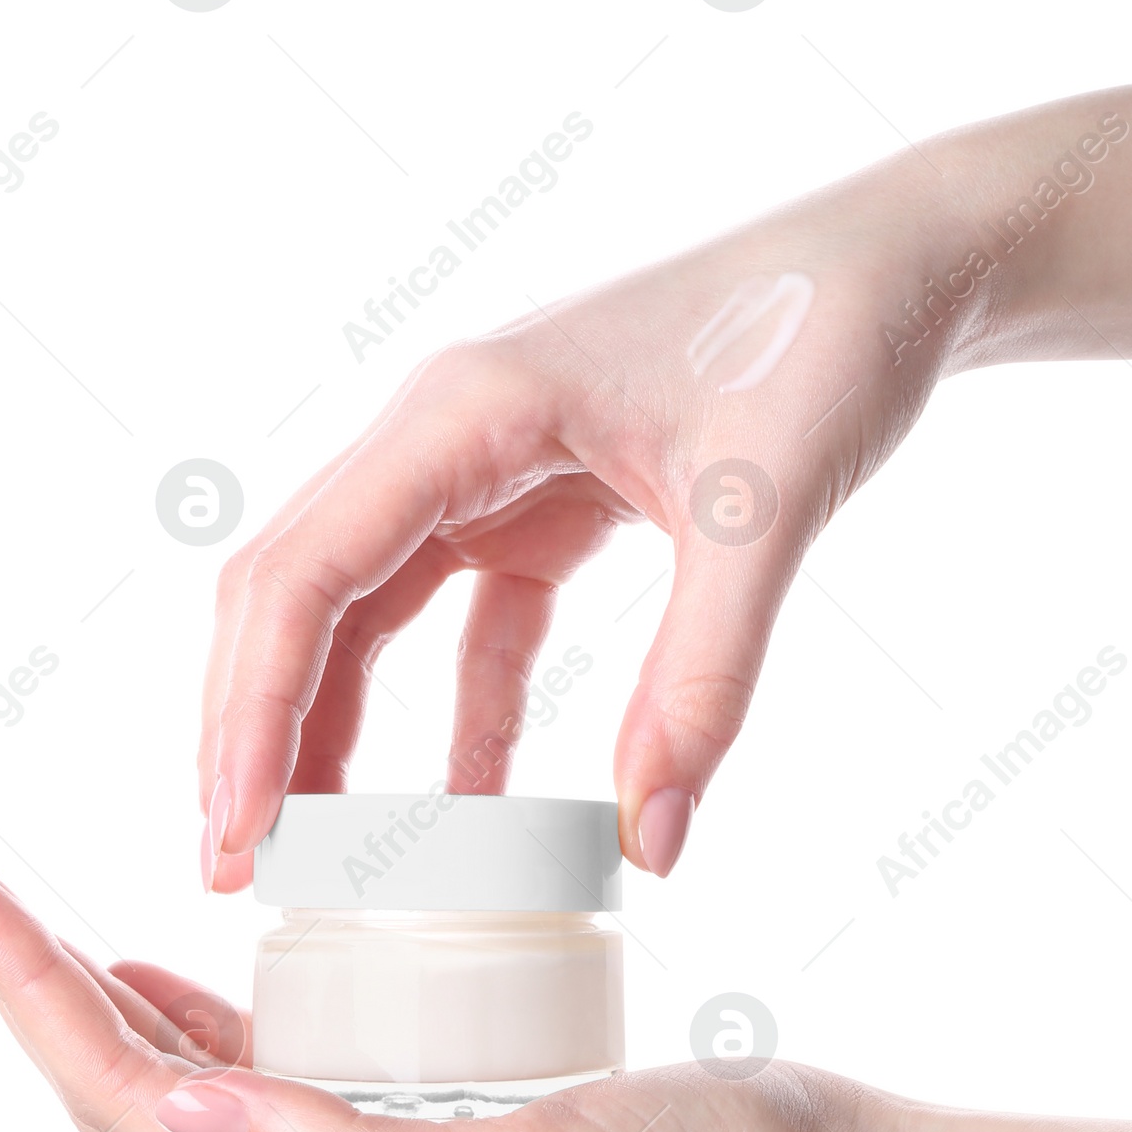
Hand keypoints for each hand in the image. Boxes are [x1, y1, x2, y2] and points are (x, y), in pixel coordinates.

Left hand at [0, 841, 1131, 1131]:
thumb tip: (177, 1101)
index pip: (116, 1091)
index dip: (19, 984)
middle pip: (121, 1078)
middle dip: (24, 975)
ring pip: (182, 1068)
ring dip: (94, 989)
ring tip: (33, 907)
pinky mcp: (412, 1113)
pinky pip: (268, 1057)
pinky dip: (202, 1001)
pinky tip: (193, 950)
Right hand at [199, 156, 961, 890]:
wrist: (896, 264)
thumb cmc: (822, 333)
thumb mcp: (763, 509)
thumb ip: (703, 679)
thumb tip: (652, 844)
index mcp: (463, 410)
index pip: (304, 573)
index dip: (251, 710)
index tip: (234, 832)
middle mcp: (444, 436)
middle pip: (297, 595)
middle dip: (254, 730)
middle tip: (236, 866)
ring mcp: (484, 472)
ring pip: (360, 615)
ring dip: (329, 729)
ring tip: (316, 853)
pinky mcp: (539, 507)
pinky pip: (466, 629)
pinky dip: (462, 719)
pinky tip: (472, 807)